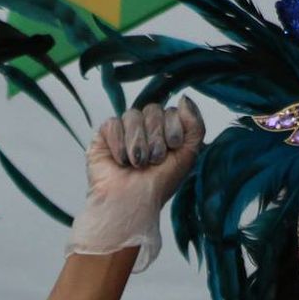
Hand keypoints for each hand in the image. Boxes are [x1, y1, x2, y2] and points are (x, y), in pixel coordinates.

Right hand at [68, 97, 205, 269]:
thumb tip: (185, 98)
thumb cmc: (160, 183)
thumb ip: (195, 125)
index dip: (172, 129)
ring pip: (132, 115)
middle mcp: (145, 128)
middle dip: (155, 138)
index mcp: (165, 131)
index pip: (170, 110)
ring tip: (137, 164)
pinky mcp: (103, 136)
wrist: (133, 201)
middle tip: (153, 160)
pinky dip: (119, 144)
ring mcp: (124, 130)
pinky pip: (112, 123)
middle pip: (152, 109)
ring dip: (138, 144)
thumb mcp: (188, 155)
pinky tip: (121, 161)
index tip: (171, 149)